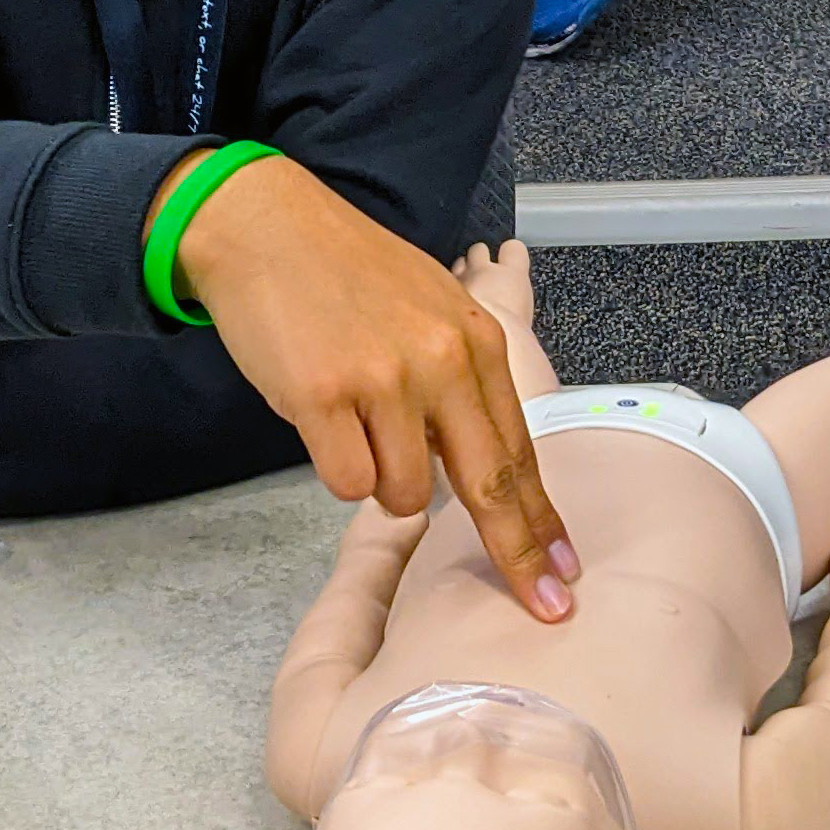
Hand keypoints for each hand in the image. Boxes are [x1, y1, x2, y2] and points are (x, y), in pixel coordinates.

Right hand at [170, 155, 579, 619]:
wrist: (264, 225)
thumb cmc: (348, 273)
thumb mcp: (432, 309)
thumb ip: (460, 382)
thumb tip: (477, 467)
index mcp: (475, 341)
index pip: (520, 449)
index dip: (542, 520)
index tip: (565, 573)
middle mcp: (440, 362)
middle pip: (490, 485)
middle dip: (516, 554)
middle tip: (543, 605)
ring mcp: (382, 379)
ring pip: (402, 494)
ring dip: (381, 480)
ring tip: (354, 421)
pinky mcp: (322, 396)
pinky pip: (345, 481)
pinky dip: (336, 466)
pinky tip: (322, 416)